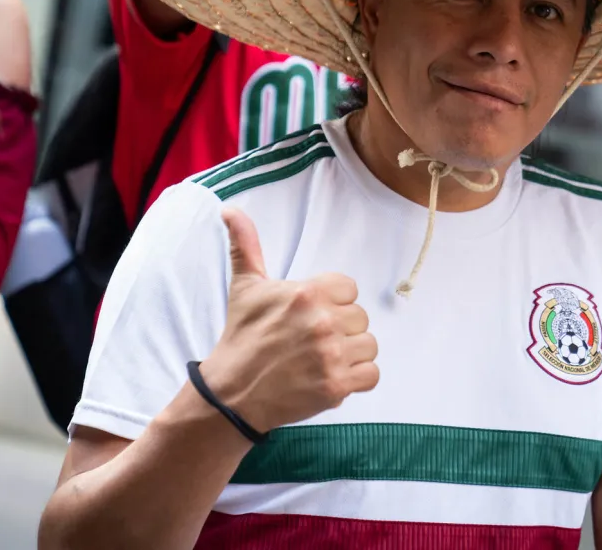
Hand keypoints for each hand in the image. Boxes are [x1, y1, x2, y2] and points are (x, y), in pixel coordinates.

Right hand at [199, 208, 378, 433]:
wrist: (232, 393)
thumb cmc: (241, 337)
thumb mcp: (245, 286)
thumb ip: (246, 244)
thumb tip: (229, 208)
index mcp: (308, 292)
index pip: (349, 289)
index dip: (333, 302)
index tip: (311, 315)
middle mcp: (323, 321)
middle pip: (360, 318)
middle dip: (341, 329)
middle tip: (312, 341)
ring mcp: (331, 356)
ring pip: (369, 345)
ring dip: (351, 354)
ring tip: (323, 359)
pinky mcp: (336, 387)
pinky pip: (372, 375)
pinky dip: (358, 379)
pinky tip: (333, 376)